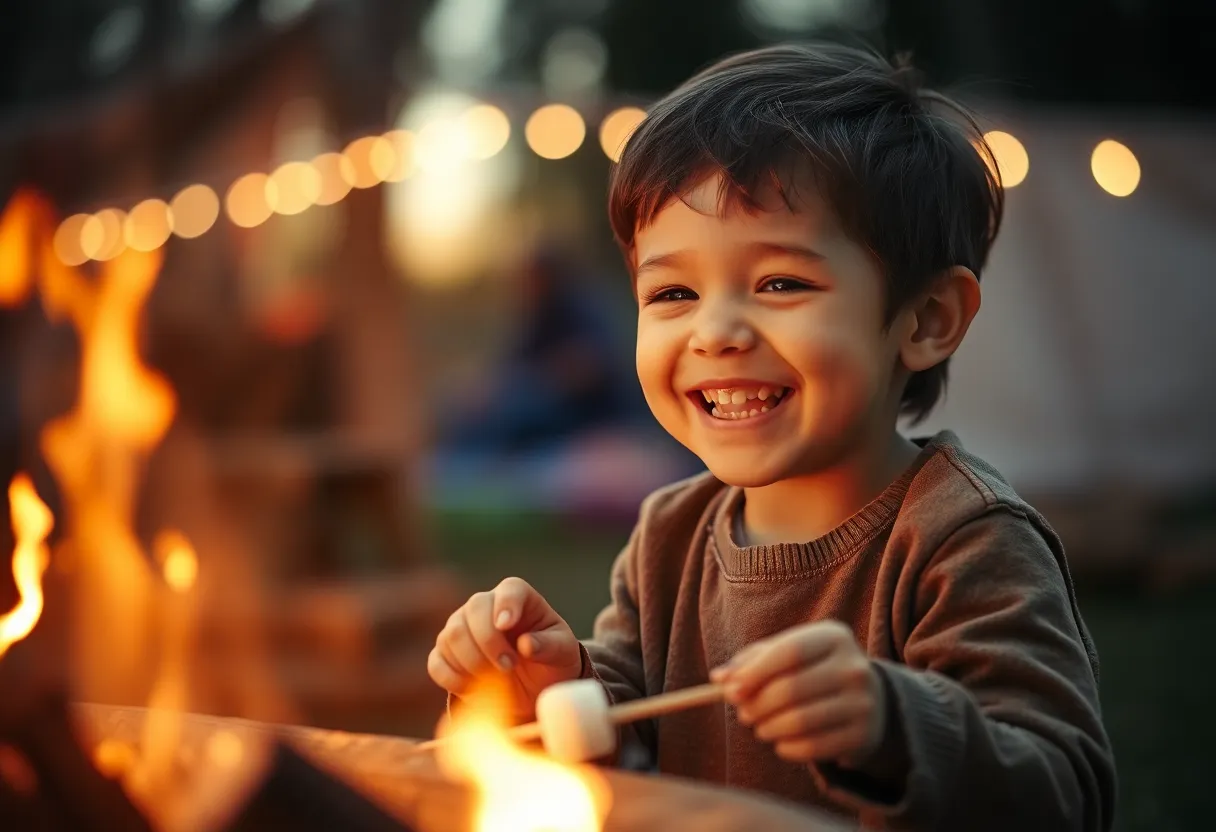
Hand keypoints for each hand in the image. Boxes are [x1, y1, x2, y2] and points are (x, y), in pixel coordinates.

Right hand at [428, 577, 582, 717]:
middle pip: (473, 611)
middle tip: (509, 666)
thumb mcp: (563, 653)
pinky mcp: (445, 654)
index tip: (506, 625)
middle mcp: (484, 605)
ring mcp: (461, 627)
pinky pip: (437, 662)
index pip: (509, 590)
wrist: (533, 685)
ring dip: (473, 662)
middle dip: (489, 642)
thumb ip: (549, 646)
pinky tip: (473, 687)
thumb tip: (527, 644)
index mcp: (518, 597)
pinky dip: (453, 678)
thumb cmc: (551, 659)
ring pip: (452, 635)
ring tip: (496, 679)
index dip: (506, 604)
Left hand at [710, 620, 885, 767]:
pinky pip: (812, 747)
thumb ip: (752, 661)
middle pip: (791, 689)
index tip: (730, 690)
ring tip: (761, 727)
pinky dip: (786, 748)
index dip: (756, 672)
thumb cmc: (813, 671)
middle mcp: (854, 667)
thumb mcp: (788, 655)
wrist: (869, 700)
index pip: (790, 651)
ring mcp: (862, 703)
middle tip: (743, 713)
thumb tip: (719, 678)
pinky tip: (781, 741)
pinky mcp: (863, 735)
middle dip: (757, 705)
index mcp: (833, 637)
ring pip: (800, 722)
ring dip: (768, 728)